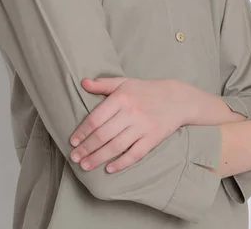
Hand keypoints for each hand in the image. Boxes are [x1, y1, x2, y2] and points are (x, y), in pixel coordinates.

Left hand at [69, 77, 186, 173]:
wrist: (178, 98)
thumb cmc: (146, 90)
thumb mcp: (125, 82)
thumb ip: (104, 83)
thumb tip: (83, 82)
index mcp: (122, 97)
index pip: (96, 118)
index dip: (82, 132)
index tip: (72, 141)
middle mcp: (132, 112)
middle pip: (103, 135)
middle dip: (86, 148)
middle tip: (75, 157)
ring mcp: (143, 126)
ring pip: (116, 146)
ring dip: (98, 158)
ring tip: (85, 165)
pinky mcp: (153, 138)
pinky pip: (134, 154)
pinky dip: (121, 163)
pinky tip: (109, 169)